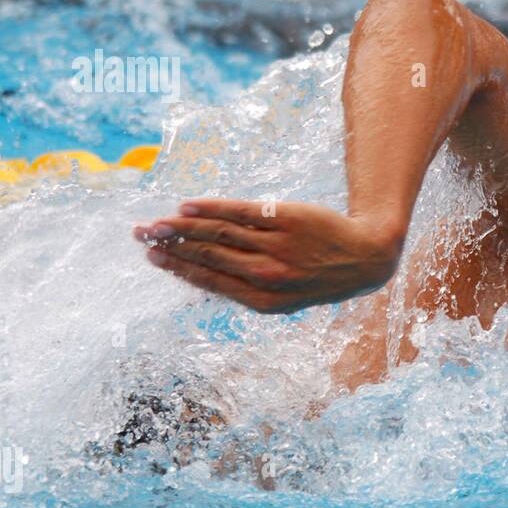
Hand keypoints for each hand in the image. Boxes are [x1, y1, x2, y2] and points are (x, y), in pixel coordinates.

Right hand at [133, 199, 403, 313]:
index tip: (152, 258)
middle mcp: (267, 274)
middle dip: (170, 245)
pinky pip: (241, 212)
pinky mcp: (286, 218)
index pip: (210, 281)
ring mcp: (276, 245)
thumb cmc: (319, 278)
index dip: (178, 268)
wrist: (366, 257)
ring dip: (181, 226)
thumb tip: (201, 275)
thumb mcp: (286, 297)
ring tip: (156, 221)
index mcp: (264, 301)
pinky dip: (211, 208)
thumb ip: (246, 287)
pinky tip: (188, 205)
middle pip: (208, 255)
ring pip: (218, 233)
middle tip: (141, 235)